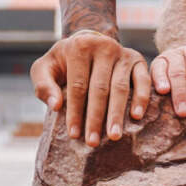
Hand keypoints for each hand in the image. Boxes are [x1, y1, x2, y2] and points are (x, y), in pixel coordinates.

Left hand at [33, 31, 153, 146]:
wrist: (86, 43)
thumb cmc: (63, 62)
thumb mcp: (45, 69)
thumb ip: (44, 85)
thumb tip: (55, 105)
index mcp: (80, 46)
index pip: (77, 85)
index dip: (75, 111)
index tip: (74, 134)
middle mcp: (103, 46)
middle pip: (99, 88)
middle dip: (95, 118)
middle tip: (93, 142)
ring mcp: (122, 53)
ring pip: (120, 87)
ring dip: (117, 114)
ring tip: (114, 136)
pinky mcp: (137, 59)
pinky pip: (142, 80)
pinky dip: (141, 98)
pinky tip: (136, 116)